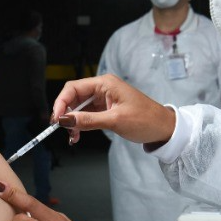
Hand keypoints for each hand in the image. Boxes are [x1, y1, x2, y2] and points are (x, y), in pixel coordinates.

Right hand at [52, 74, 175, 145]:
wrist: (164, 128)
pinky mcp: (106, 109)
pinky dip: (80, 124)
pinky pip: (87, 114)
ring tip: (72, 137)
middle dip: (66, 114)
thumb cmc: (145, 120)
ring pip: (79, 108)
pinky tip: (78, 135)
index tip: (56, 120)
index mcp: (105, 83)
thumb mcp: (115, 121)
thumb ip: (88, 120)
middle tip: (63, 130)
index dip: (61, 103)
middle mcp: (103, 88)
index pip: (73, 88)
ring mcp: (104, 99)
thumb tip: (65, 120)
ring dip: (72, 122)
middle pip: (74, 97)